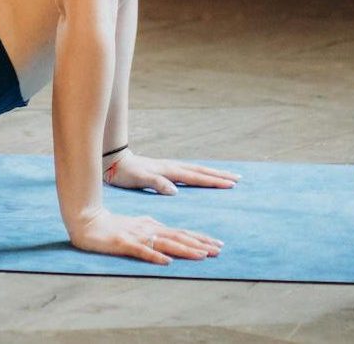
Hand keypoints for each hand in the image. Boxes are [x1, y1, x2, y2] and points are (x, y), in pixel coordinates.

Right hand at [68, 206, 223, 264]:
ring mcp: (137, 236)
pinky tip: (166, 261)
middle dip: (200, 244)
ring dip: (185, 249)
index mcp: (153, 226)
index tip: (217, 245)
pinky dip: (155, 256)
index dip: (199, 238)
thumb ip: (153, 229)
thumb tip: (169, 235)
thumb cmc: (112, 225)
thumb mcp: (137, 226)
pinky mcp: (124, 243)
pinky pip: (142, 251)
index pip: (181, 233)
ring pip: (165, 243)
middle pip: (178, 237)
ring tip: (202, 255)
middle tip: (219, 250)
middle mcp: (149, 229)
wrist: (87, 220)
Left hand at [104, 150, 240, 194]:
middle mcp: (173, 167)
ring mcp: (170, 167)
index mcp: (170, 171)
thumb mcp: (140, 179)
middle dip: (219, 175)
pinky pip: (189, 171)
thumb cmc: (127, 173)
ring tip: (227, 176)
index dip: (213, 181)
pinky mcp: (166, 170)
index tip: (230, 184)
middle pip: (201, 171)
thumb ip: (157, 184)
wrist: (115, 162)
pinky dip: (201, 173)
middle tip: (238, 179)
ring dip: (213, 173)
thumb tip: (176, 191)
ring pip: (197, 170)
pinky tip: (204, 176)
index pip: (196, 177)